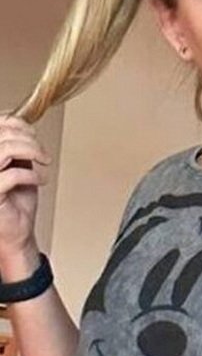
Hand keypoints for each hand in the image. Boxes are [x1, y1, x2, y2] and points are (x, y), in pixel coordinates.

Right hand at [0, 113, 51, 258]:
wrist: (17, 232)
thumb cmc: (15, 201)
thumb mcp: (17, 164)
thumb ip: (15, 146)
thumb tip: (23, 126)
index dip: (14, 123)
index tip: (31, 132)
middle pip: (1, 134)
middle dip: (28, 138)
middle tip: (42, 151)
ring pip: (5, 150)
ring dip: (32, 151)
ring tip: (43, 161)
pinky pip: (12, 175)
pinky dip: (31, 174)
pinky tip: (39, 180)